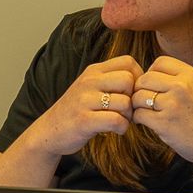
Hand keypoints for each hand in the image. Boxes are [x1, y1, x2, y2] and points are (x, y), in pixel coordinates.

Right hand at [11, 55, 145, 158]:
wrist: (49, 131)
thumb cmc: (77, 110)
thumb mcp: (90, 87)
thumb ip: (110, 80)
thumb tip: (142, 80)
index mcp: (93, 71)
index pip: (128, 61)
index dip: (138, 77)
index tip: (132, 93)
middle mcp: (88, 82)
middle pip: (128, 80)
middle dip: (133, 97)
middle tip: (127, 110)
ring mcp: (85, 100)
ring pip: (124, 102)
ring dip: (128, 116)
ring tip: (120, 121)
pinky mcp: (84, 120)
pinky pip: (116, 120)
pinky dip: (122, 128)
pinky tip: (115, 130)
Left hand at [131, 56, 192, 171]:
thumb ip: (178, 80)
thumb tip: (149, 75)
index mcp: (191, 75)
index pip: (159, 62)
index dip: (151, 73)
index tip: (154, 86)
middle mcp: (181, 86)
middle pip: (144, 78)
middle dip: (140, 90)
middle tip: (145, 101)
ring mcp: (172, 104)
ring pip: (138, 96)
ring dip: (138, 105)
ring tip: (147, 112)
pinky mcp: (164, 123)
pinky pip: (139, 114)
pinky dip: (138, 119)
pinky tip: (147, 123)